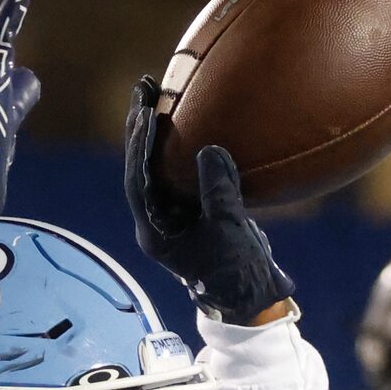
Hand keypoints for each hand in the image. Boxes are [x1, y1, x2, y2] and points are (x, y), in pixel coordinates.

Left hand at [123, 76, 296, 322]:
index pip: (137, 180)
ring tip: (157, 96)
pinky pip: (179, 172)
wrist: (253, 300)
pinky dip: (180, 147)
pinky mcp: (191, 211)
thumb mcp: (231, 232)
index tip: (144, 113)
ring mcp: (173, 215)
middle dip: (140, 128)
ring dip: (157, 133)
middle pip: (140, 167)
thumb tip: (209, 150)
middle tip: (144, 89)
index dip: (138, 146)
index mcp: (154, 231)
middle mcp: (157, 220)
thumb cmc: (239, 275)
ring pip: (156, 167)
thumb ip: (218, 191)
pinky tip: (186, 123)